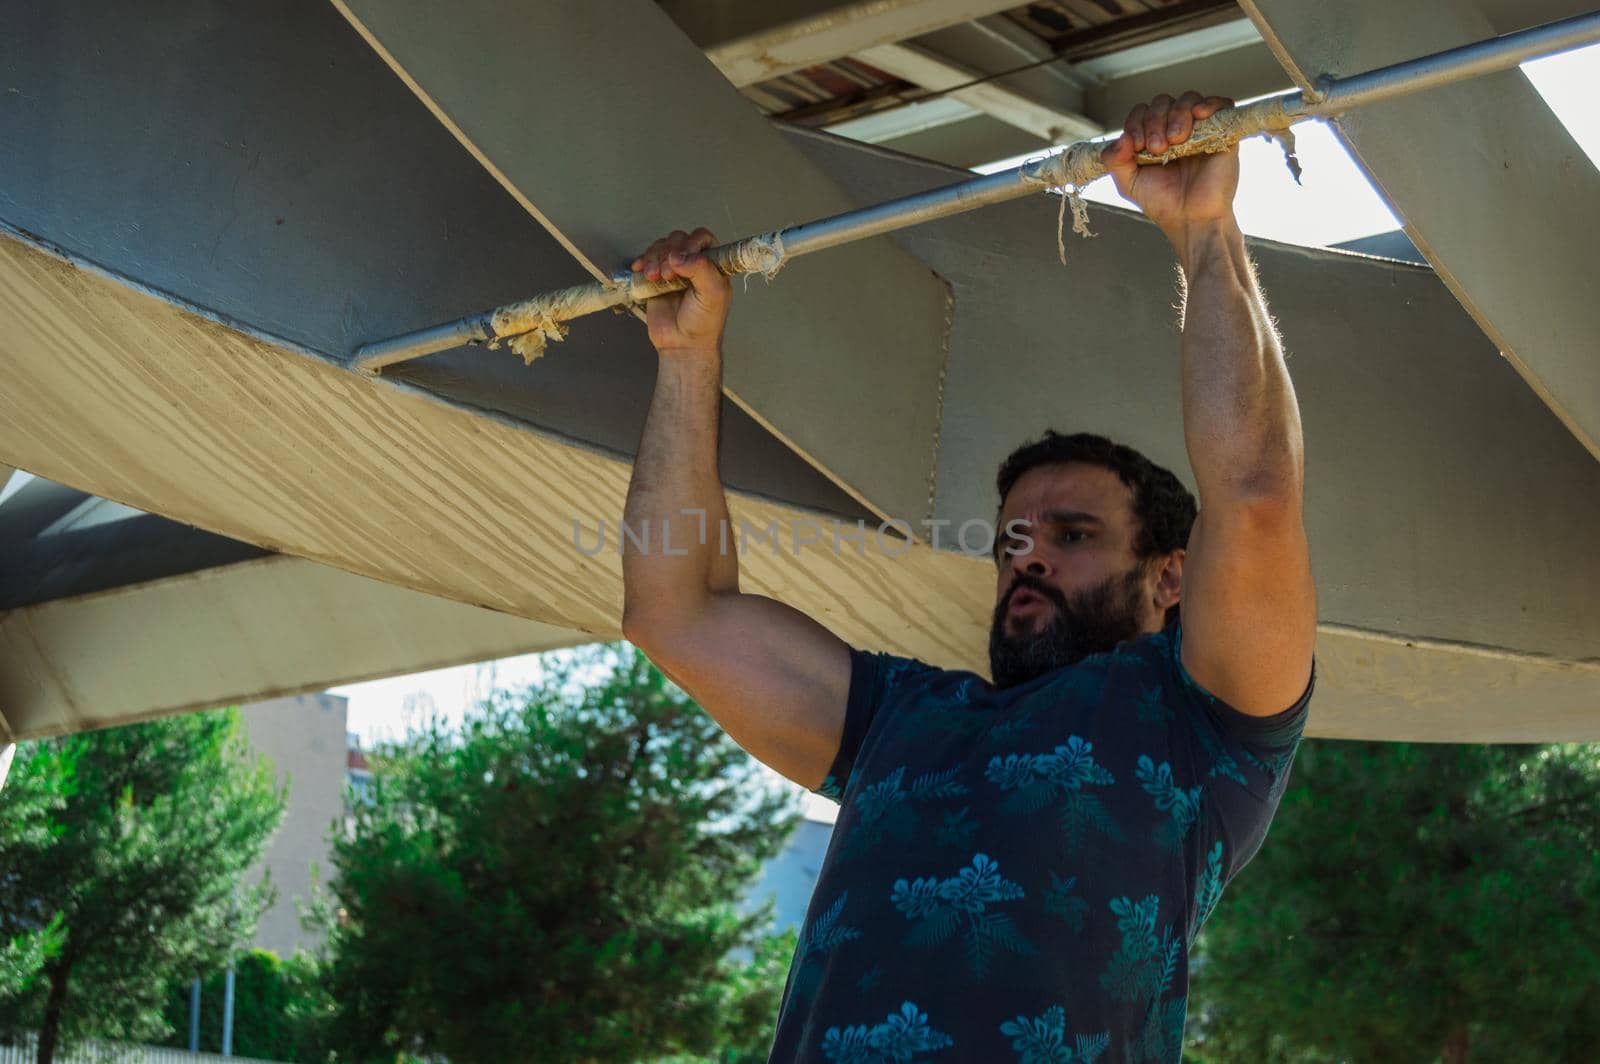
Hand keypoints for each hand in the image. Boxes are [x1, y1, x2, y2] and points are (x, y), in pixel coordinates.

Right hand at [632, 227, 730, 356]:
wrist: (682, 344)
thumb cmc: (703, 323)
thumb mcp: (712, 294)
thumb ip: (702, 269)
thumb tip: (679, 256)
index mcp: (713, 264)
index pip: (702, 237)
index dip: (690, 243)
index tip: (683, 257)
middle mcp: (694, 263)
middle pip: (678, 239)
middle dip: (669, 253)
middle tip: (668, 275)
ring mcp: (674, 270)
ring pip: (661, 246)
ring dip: (654, 257)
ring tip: (654, 277)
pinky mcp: (656, 278)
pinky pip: (647, 259)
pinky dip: (642, 261)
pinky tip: (640, 270)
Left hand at [1100, 92, 1238, 240]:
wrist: (1192, 220)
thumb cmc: (1162, 203)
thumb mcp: (1128, 183)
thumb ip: (1114, 161)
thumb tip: (1120, 138)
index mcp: (1153, 137)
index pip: (1142, 112)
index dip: (1136, 123)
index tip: (1138, 146)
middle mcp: (1176, 129)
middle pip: (1163, 102)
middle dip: (1155, 120)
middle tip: (1158, 148)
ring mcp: (1200, 130)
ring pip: (1188, 99)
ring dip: (1177, 114)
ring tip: (1177, 141)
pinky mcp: (1223, 133)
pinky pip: (1221, 104)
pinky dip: (1209, 104)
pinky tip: (1199, 115)